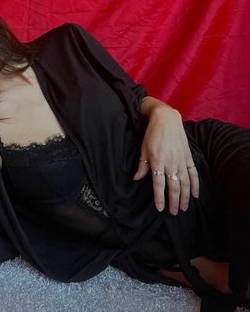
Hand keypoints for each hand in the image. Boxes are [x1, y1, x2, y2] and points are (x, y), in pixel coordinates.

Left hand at [133, 98, 198, 214]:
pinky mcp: (188, 157)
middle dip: (174, 201)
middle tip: (174, 213)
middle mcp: (170, 163)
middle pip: (174, 186)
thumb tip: (136, 179)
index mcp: (157, 161)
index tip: (160, 208)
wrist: (166, 119)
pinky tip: (195, 194)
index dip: (160, 197)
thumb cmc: (152, 134)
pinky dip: (195, 185)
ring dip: (185, 197)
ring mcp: (181, 160)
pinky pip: (193, 173)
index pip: (159, 184)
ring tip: (184, 208)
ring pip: (185, 183)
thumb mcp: (143, 149)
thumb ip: (142, 165)